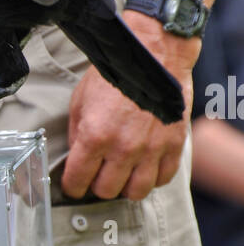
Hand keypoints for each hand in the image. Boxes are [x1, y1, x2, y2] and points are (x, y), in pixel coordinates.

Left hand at [62, 18, 194, 201]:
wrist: (154, 54)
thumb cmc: (116, 74)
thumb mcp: (81, 102)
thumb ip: (78, 136)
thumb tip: (77, 160)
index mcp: (95, 136)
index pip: (77, 181)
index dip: (72, 186)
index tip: (73, 185)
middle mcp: (124, 147)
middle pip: (106, 191)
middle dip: (97, 185)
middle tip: (98, 174)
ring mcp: (151, 148)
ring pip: (135, 192)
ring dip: (126, 186)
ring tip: (122, 174)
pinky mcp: (173, 145)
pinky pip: (162, 179)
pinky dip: (152, 178)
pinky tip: (144, 167)